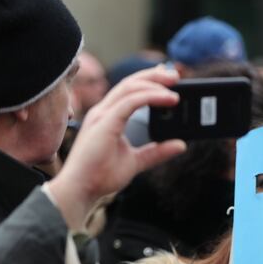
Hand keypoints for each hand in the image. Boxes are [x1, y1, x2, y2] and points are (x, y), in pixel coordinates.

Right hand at [47, 66, 186, 229]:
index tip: (169, 80)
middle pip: (130, 83)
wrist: (81, 189)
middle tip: (176, 74)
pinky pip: (130, 102)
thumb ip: (157, 152)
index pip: (129, 90)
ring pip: (130, 87)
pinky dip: (151, 97)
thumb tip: (181, 145)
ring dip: (154, 83)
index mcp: (108, 117)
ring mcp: (102, 115)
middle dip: (154, 75)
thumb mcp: (136, 161)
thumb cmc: (100, 175)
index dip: (149, 81)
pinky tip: (168, 98)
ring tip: (175, 84)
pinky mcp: (105, 122)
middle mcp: (103, 111)